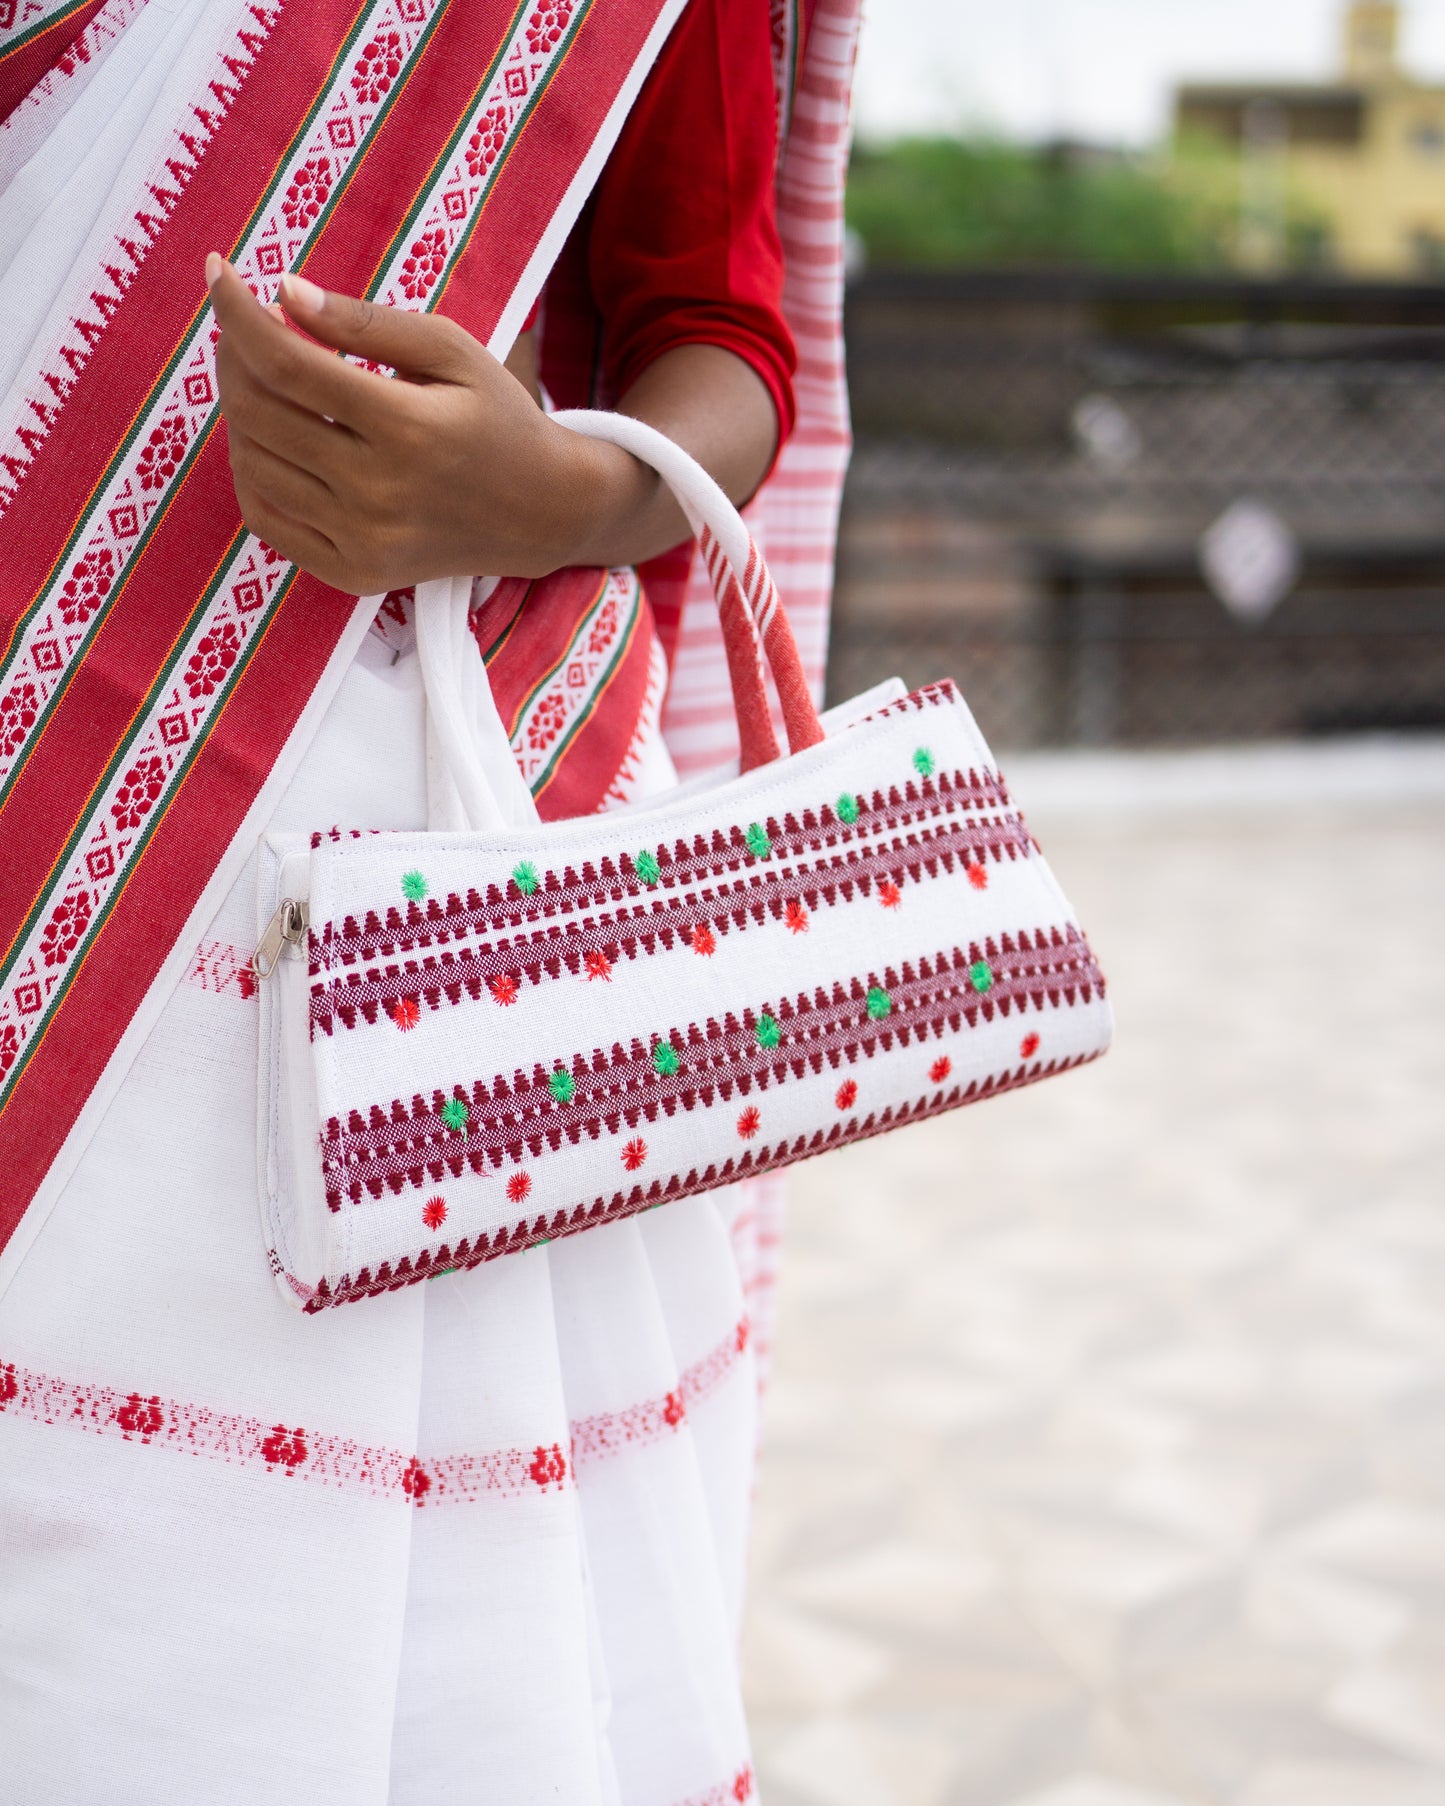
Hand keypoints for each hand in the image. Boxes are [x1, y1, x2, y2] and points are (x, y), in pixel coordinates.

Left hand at [208, 254, 607, 591]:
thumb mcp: (451, 350)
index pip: (288, 364)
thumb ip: (367, 322)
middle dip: (235, 355)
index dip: (239, 314)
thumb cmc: (497, 417)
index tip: (220, 274)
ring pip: (252, 464)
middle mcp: (378, 491)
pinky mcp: (354, 574)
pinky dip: (251, 471)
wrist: (542, 512)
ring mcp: (363, 541)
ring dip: (240, 412)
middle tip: (246, 329)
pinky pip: (266, 519)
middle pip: (259, 413)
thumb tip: (284, 292)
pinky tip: (271, 441)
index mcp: (407, 426)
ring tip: (265, 383)